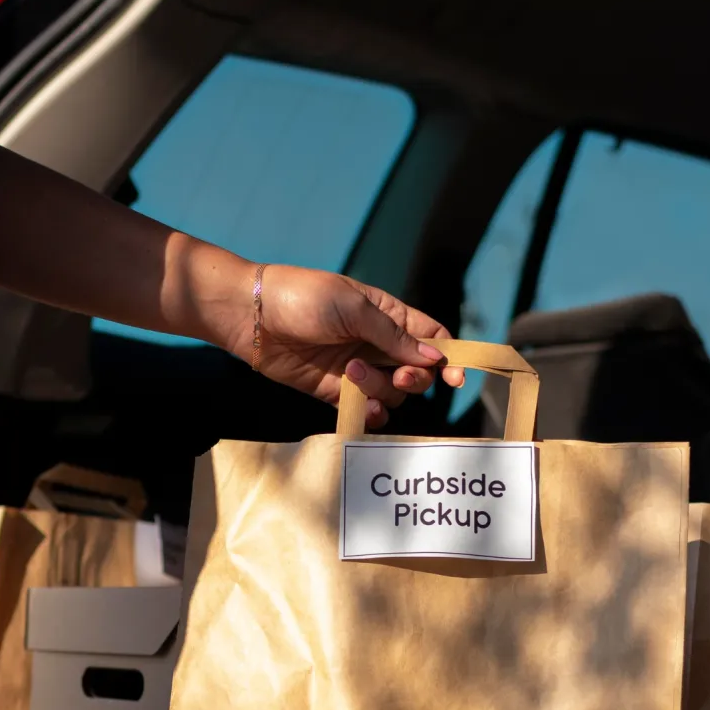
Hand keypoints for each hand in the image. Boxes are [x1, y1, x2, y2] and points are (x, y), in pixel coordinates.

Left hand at [224, 264, 461, 429]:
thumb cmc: (304, 298)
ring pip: (390, 393)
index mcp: (387, 315)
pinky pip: (364, 408)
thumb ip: (393, 336)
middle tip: (398, 377)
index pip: (431, 337)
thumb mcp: (355, 308)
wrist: (253, 316)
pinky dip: (369, 411)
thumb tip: (433, 357)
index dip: (448, 357)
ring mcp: (355, 369)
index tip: (455, 376)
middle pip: (416, 371)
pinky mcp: (332, 391)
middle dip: (413, 378)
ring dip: (380, 389)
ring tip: (350, 373)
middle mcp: (376, 344)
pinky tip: (361, 405)